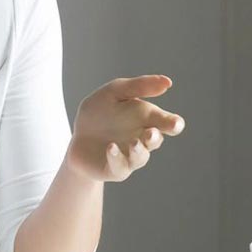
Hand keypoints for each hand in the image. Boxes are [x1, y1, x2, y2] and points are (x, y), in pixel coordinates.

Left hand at [66, 74, 184, 181]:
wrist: (77, 136)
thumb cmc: (100, 112)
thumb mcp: (114, 92)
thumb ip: (139, 86)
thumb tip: (167, 82)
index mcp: (147, 119)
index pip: (166, 122)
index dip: (173, 123)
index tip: (174, 123)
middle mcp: (142, 139)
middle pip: (155, 140)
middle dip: (155, 137)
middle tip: (151, 132)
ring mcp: (129, 156)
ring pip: (141, 157)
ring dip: (139, 150)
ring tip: (134, 143)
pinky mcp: (115, 168)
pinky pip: (120, 166)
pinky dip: (116, 157)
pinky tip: (111, 147)